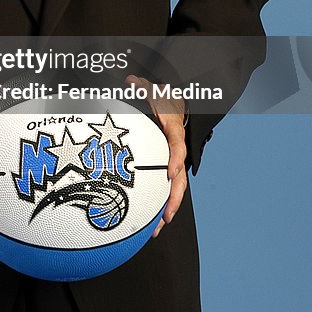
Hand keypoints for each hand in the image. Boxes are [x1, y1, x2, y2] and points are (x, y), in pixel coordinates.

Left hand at [125, 74, 187, 237]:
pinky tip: (148, 222)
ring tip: (156, 231)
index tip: (170, 173)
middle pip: (179, 178)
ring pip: (173, 189)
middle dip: (173, 199)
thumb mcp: (152, 89)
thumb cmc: (161, 98)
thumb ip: (142, 87)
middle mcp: (176, 150)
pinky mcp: (165, 168)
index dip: (175, 159)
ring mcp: (172, 161)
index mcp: (173, 130)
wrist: (172, 103)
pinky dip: (157, 205)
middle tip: (165, 218)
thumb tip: (131, 81)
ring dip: (166, 209)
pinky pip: (162, 187)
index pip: (178, 145)